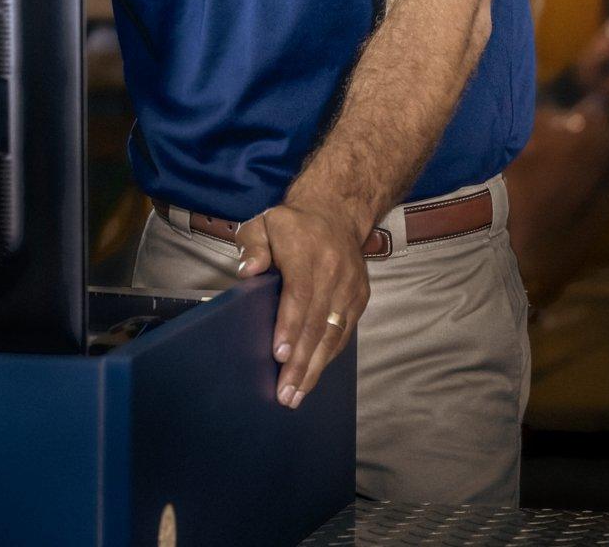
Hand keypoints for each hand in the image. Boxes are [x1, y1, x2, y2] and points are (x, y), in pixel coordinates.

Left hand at [236, 202, 370, 409]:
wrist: (336, 213)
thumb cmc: (291, 225)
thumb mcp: (264, 223)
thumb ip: (253, 245)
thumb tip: (248, 271)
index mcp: (307, 250)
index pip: (300, 293)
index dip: (290, 325)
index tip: (278, 354)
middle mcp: (334, 270)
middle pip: (317, 322)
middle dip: (300, 361)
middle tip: (284, 393)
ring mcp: (351, 286)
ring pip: (333, 332)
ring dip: (315, 367)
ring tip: (297, 395)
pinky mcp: (360, 297)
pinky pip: (344, 332)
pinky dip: (329, 356)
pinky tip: (313, 376)